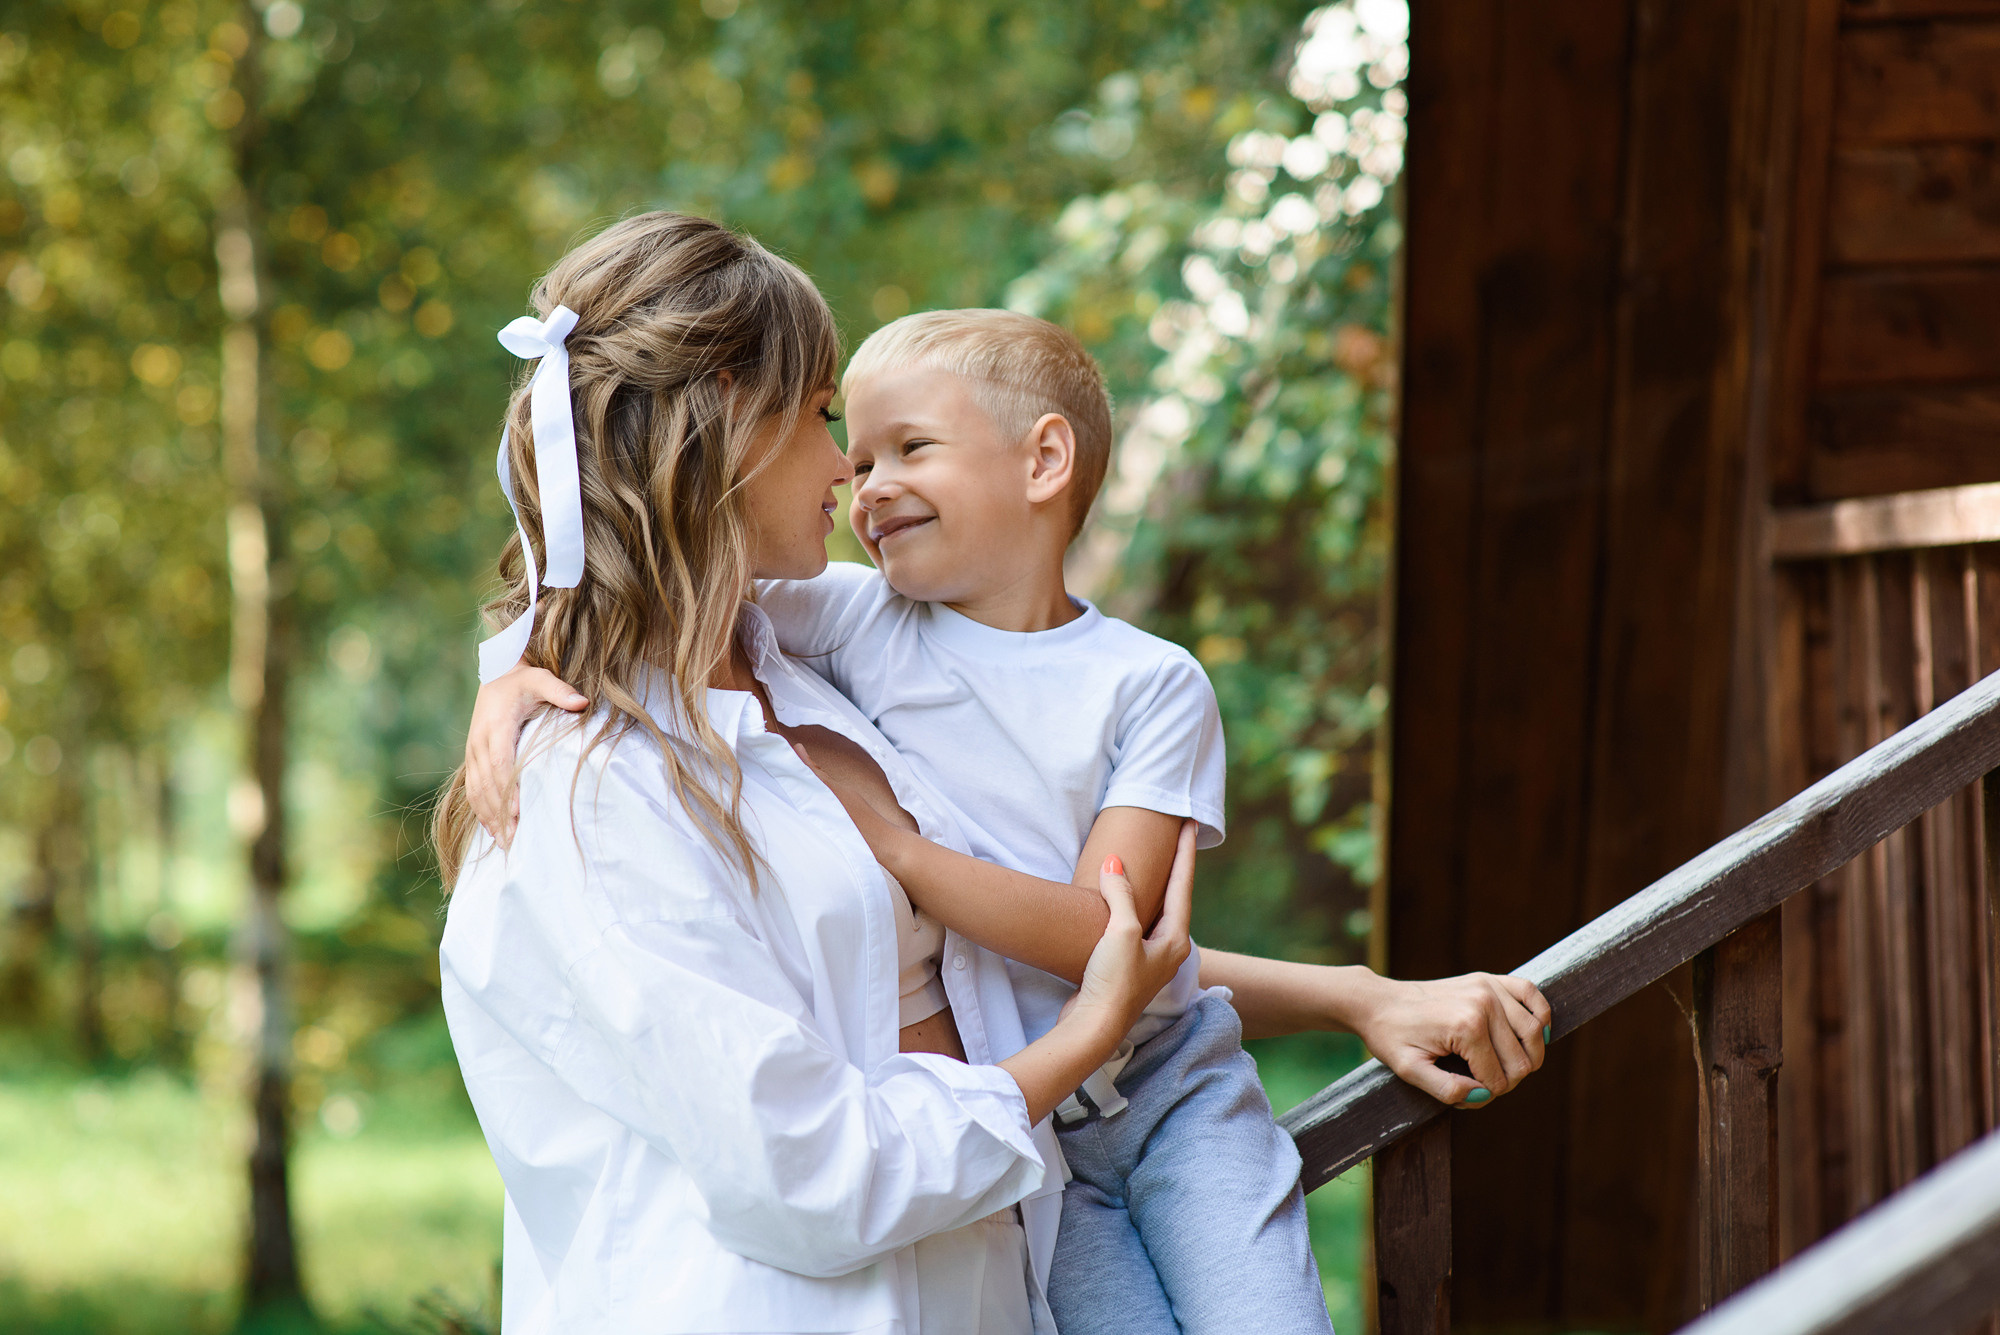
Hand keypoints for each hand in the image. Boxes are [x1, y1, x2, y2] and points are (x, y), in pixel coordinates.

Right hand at [466, 666, 587, 846]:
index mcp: (496, 726)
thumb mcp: (541, 679)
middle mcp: (479, 741)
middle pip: (487, 783)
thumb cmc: (523, 680)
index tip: (519, 812)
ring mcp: (473, 751)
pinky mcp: (472, 758)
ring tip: (505, 842)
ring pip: (476, 790)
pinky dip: (481, 810)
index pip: (500, 762)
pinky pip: (472, 788)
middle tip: (515, 839)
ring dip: (489, 817)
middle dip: (500, 812)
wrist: (496, 674)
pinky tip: (493, 829)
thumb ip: (559, 691)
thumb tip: (582, 702)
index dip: (508, 788)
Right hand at [1068, 821, 1195, 1037]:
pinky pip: (1131, 925)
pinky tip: (1118, 901)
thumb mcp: (1121, 932)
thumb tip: (1115, 864)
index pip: (1183, 885)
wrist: (1093, 1026)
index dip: (1185, 852)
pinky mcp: (1125, 967)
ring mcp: (1147, 959)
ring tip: (1152, 863)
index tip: (1190, 825)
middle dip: (1175, 868)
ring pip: (1153, 912)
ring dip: (1152, 887)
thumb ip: (1121, 894)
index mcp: (1175, 940)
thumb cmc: (1114, 981)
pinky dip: (1129, 905)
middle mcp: (1166, 949)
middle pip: (1174, 898)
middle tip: (1176, 837)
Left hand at [1350, 971, 1550, 1107]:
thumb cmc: (1391, 1037)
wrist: (1378, 1001)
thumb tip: (1484, 1095)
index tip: (1460, 1091)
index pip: (1499, 1080)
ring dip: (1526, 1057)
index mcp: (1466, 1027)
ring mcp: (1488, 987)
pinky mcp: (1488, 978)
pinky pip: (1531, 994)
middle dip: (1505, 1080)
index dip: (1483, 1094)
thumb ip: (1447, 1090)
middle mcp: (1483, 1003)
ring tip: (1503, 1066)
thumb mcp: (1409, 1071)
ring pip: (1534, 1032)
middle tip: (1478, 1082)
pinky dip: (1540, 1016)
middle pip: (1521, 1060)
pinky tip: (1532, 1034)